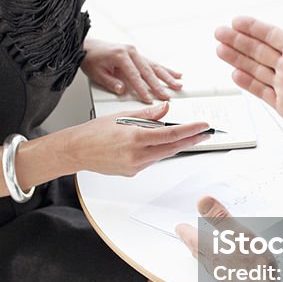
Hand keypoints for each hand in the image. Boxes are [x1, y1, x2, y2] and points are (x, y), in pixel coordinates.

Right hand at [72, 102, 208, 176]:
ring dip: (174, 145)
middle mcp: (137, 155)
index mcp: (135, 137)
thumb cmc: (94, 132)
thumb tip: (165, 109)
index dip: (190, 131)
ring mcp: (135, 166)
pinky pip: (151, 160)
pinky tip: (153, 143)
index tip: (203, 126)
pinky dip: (156, 150)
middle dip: (191, 140)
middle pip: (172, 148)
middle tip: (206, 134)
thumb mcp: (122, 115)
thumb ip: (147, 114)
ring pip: (162, 154)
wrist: (76, 151)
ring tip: (186, 135)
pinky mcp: (132, 172)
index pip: (170, 134)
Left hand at [82, 39, 182, 101]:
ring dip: (167, 76)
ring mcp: (136, 52)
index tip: (149, 98)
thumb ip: (110, 82)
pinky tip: (176, 74)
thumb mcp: (97, 73)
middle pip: (148, 71)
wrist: (88, 46)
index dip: (142, 89)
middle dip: (159, 85)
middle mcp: (131, 52)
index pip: (134, 76)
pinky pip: (154, 63)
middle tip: (167, 95)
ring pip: (155, 66)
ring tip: (178, 84)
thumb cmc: (91, 58)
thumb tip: (122, 90)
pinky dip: (165, 69)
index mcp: (121, 55)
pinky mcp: (138, 55)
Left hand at [176, 196, 282, 281]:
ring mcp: (221, 275)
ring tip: (200, 246)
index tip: (179, 226)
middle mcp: (212, 263)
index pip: (191, 237)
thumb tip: (202, 201)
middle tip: (185, 235)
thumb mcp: (239, 234)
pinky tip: (223, 262)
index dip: (184, 229)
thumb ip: (221, 218)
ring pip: (206, 260)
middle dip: (190, 241)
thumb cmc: (252, 268)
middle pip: (196, 250)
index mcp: (210, 249)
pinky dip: (215, 261)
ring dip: (201, 251)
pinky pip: (218, 268)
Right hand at [215, 0, 282, 147]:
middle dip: (237, 41)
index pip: (270, 35)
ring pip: (255, 69)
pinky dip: (247, 83)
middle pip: (258, 50)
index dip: (253, 28)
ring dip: (237, 59)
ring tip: (219, 49)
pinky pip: (261, 91)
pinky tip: (234, 74)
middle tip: (218, 32)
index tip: (235, 20)